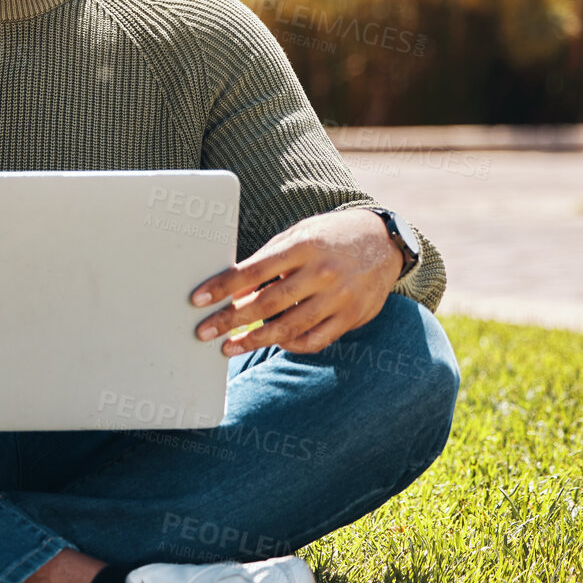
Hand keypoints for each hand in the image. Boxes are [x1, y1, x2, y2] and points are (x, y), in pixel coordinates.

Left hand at [191, 208, 404, 356]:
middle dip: (231, 320)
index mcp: (303, 246)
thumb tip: (235, 290)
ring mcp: (339, 298)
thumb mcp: (298, 236)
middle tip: (204, 332)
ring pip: (289, 328)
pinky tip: (272, 343)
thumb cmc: (329, 237)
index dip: (223, 287)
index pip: (253, 270)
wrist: (384, 241)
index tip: (198, 300)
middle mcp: (322, 273)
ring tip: (229, 347)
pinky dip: (290, 345)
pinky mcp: (352, 317)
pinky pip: (315, 340)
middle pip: (267, 304)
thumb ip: (268, 260)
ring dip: (254, 340)